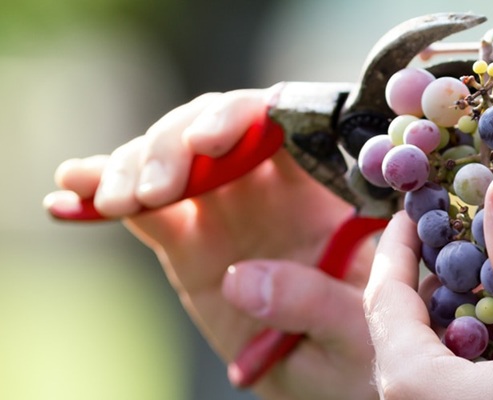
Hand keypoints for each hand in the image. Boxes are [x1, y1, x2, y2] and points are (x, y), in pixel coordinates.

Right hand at [44, 87, 377, 399]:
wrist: (330, 372)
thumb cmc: (364, 343)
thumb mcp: (360, 328)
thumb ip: (315, 301)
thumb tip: (244, 279)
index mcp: (324, 188)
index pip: (286, 125)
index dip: (245, 117)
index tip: (212, 138)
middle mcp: (271, 185)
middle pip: (218, 131)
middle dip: (179, 142)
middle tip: (160, 182)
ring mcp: (226, 209)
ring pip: (173, 160)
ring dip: (137, 165)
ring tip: (119, 197)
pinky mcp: (189, 240)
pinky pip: (145, 210)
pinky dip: (105, 194)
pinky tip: (71, 193)